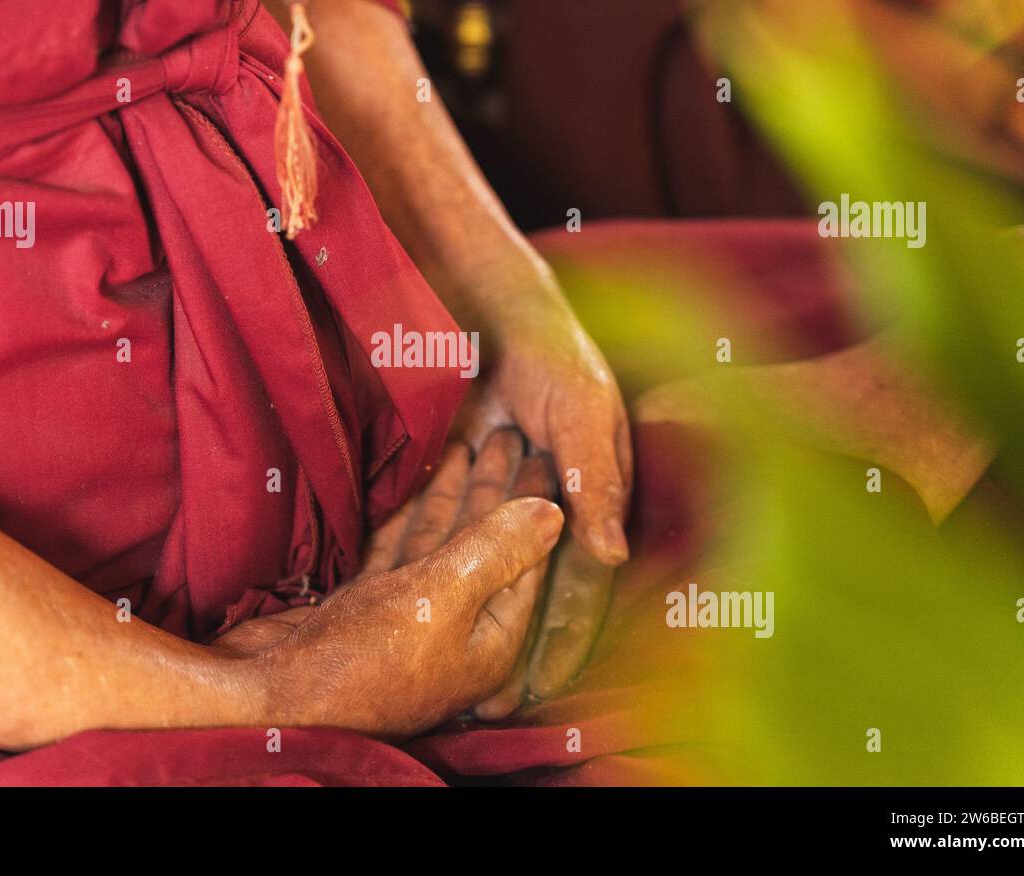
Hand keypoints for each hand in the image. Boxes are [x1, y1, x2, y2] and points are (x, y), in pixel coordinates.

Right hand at [215, 429, 558, 719]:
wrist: (268, 696)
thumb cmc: (364, 658)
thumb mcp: (442, 598)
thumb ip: (496, 551)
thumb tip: (553, 513)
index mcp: (488, 639)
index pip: (523, 560)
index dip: (530, 506)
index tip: (540, 455)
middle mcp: (455, 630)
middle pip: (483, 546)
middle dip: (493, 490)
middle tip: (504, 435)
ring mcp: (407, 619)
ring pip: (439, 543)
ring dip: (450, 495)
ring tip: (464, 443)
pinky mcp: (365, 608)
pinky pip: (398, 551)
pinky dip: (406, 515)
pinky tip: (413, 483)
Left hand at [455, 280, 631, 701]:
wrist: (503, 316)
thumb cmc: (560, 363)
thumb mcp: (585, 416)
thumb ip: (597, 481)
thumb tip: (612, 554)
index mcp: (590, 507)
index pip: (580, 590)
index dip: (565, 643)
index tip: (541, 691)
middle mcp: (548, 516)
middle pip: (532, 597)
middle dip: (515, 652)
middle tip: (488, 706)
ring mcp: (504, 505)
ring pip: (490, 577)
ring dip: (473, 622)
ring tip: (448, 680)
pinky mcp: (464, 487)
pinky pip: (448, 537)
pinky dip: (435, 570)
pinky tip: (411, 608)